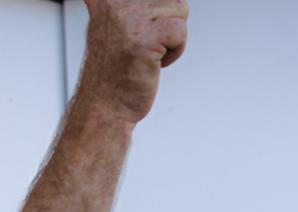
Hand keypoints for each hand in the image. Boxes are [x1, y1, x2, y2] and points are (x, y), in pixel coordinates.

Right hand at [80, 0, 188, 124]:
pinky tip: (156, 63)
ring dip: (172, 38)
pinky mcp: (145, 38)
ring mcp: (130, 18)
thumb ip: (128, 5)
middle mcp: (116, 0)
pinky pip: (180, 31)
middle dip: (169, 23)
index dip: (160, 11)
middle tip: (148, 45)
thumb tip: (163, 1)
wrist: (105, 104)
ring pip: (179, 9)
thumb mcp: (112, 22)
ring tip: (149, 53)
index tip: (143, 35)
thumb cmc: (114, 70)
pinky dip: (176, 51)